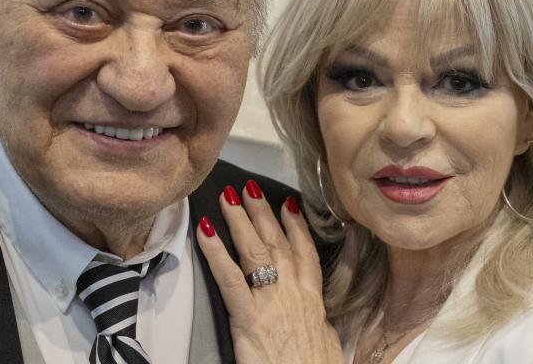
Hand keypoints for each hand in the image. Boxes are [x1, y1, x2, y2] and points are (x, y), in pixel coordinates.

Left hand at [195, 183, 344, 363]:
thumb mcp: (328, 346)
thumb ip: (319, 326)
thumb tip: (318, 320)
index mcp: (312, 303)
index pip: (306, 255)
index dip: (297, 227)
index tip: (290, 205)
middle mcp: (293, 294)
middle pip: (277, 244)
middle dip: (263, 212)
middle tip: (250, 187)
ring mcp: (271, 303)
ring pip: (254, 251)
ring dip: (240, 220)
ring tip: (227, 196)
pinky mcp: (249, 318)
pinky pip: (229, 277)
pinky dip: (215, 251)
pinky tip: (204, 230)